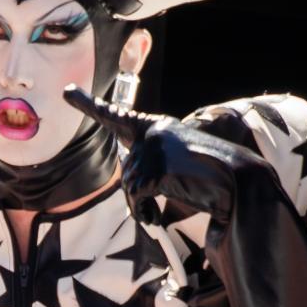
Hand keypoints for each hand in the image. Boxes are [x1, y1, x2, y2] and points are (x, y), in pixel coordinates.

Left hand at [66, 87, 270, 226]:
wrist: (239, 182)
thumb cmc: (210, 181)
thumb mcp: (175, 168)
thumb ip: (150, 170)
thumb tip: (129, 192)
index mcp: (159, 128)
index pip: (117, 116)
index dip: (90, 105)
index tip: (67, 91)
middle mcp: (153, 131)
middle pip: (127, 171)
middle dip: (137, 195)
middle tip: (154, 210)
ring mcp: (154, 147)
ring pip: (129, 186)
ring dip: (142, 206)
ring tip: (164, 209)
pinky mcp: (156, 166)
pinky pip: (136, 197)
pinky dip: (144, 212)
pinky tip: (158, 215)